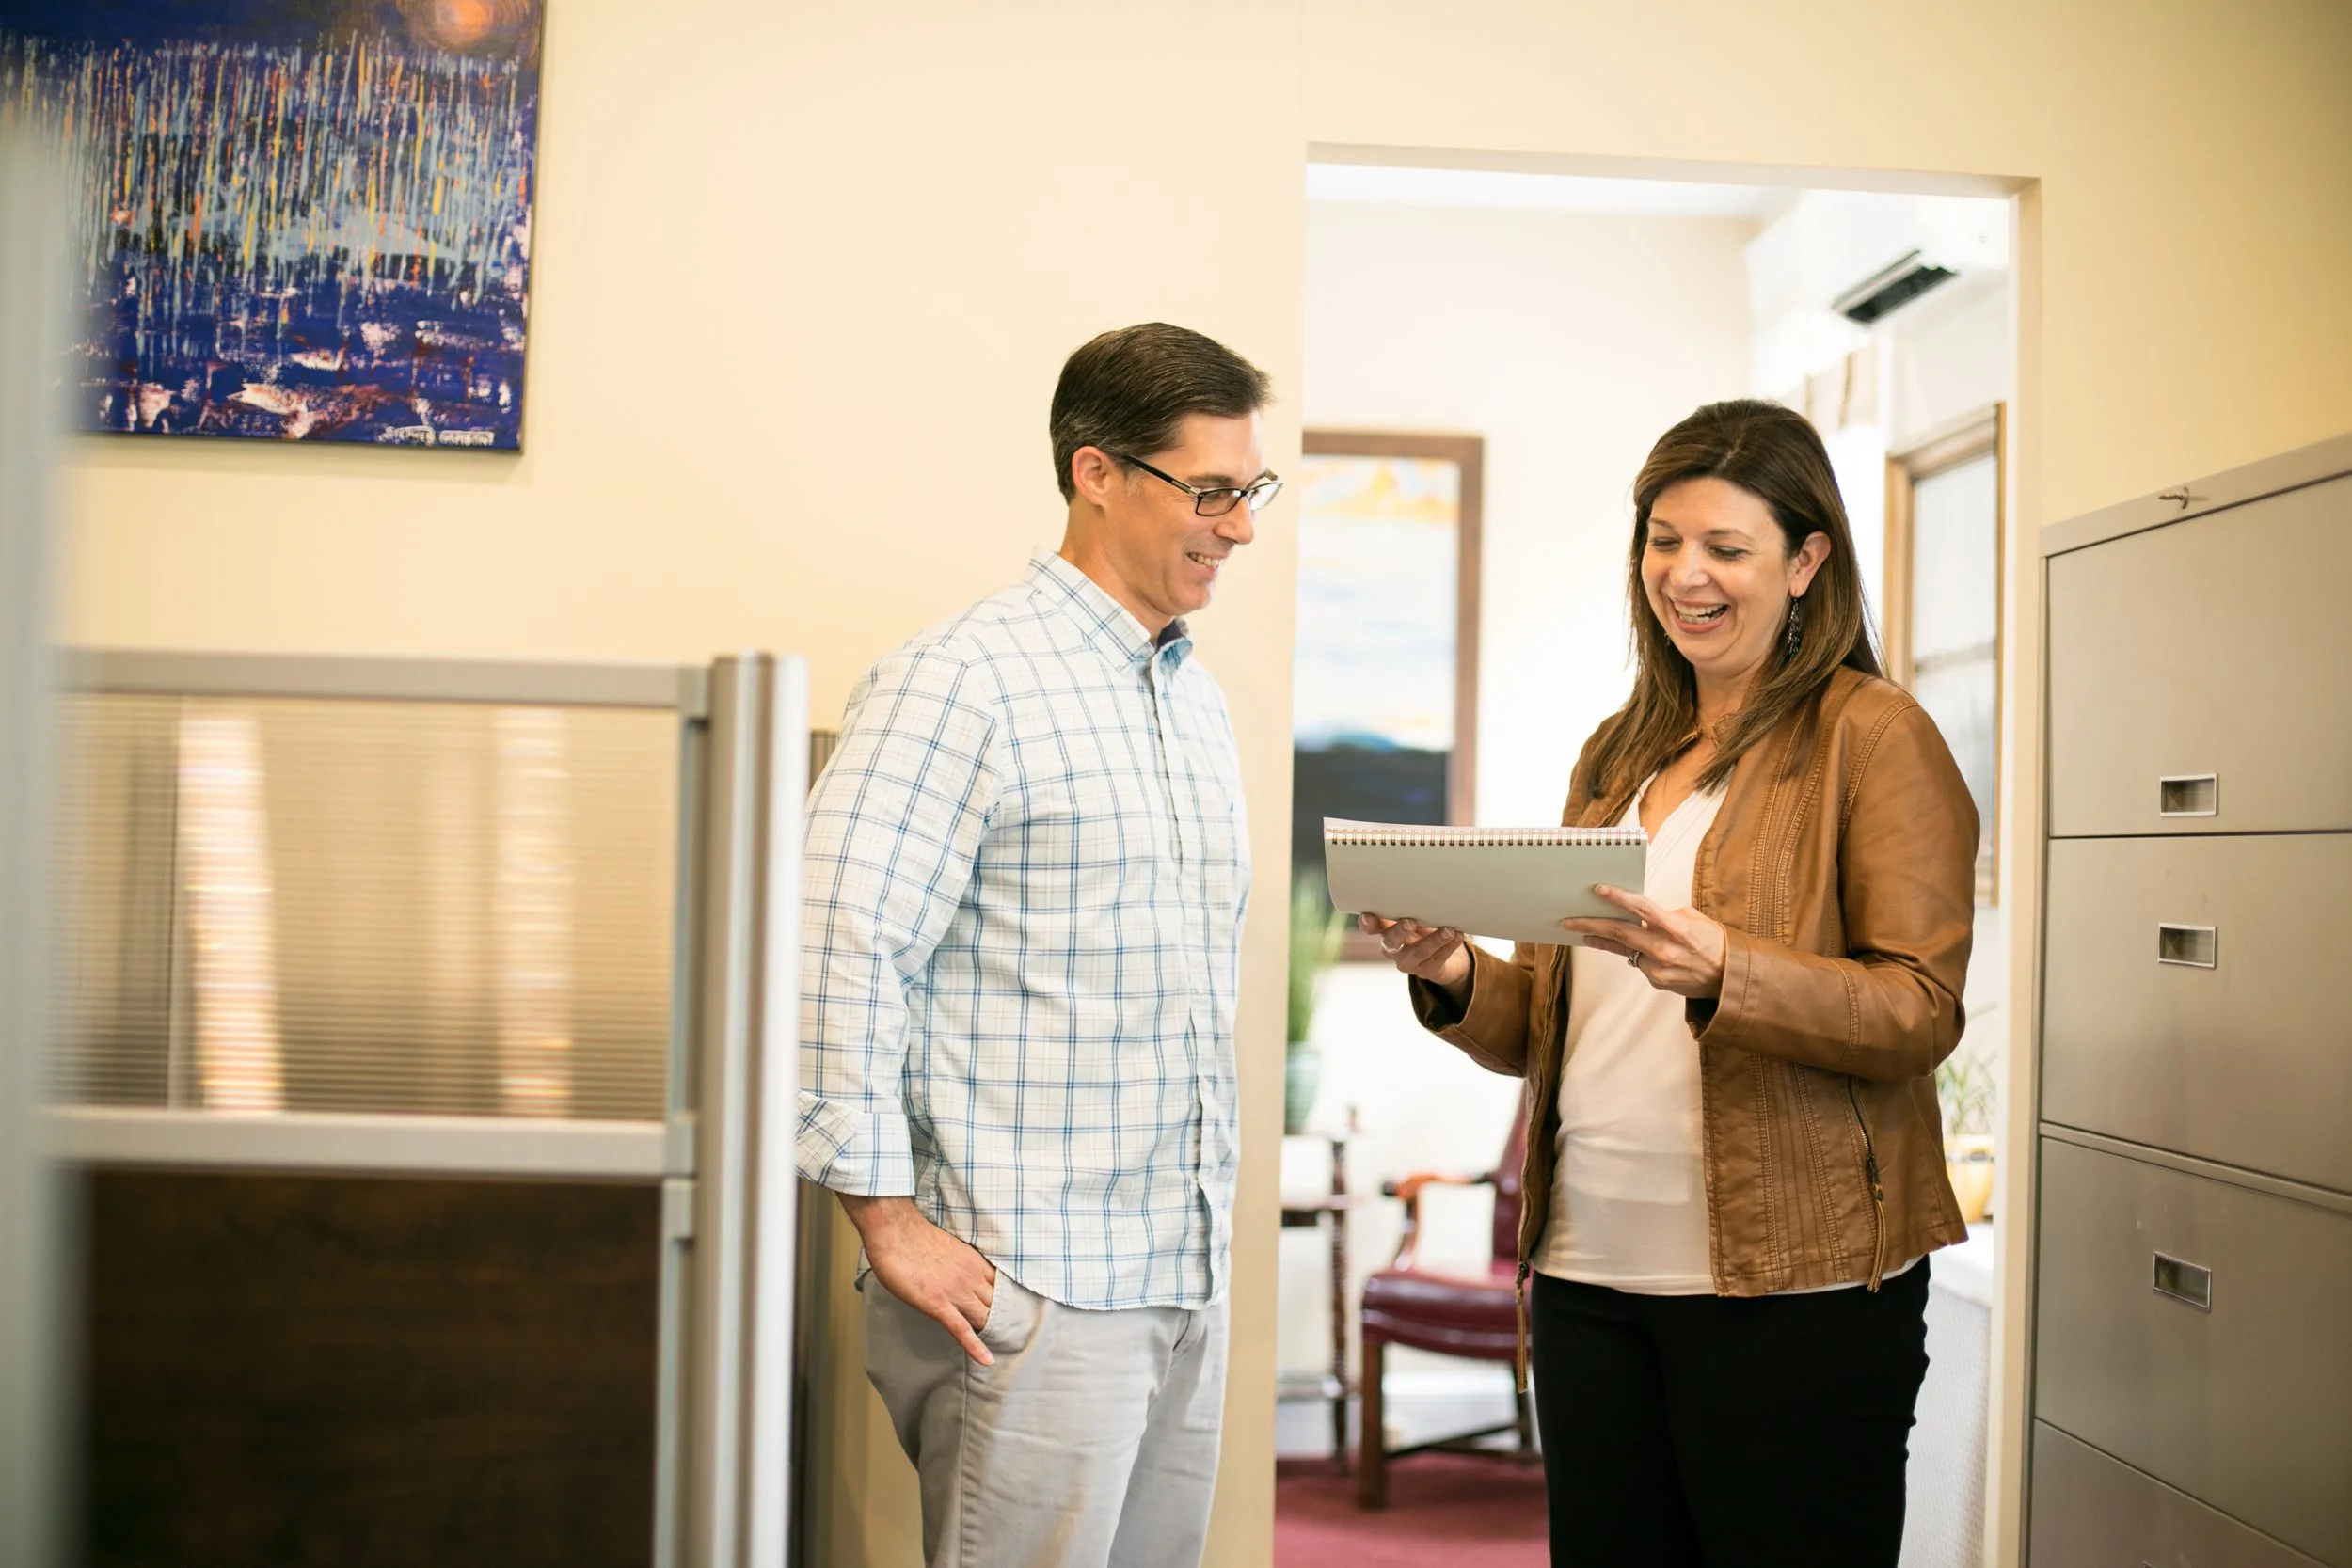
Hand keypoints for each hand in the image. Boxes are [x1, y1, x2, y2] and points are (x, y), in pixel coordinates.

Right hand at [837, 1194, 998, 1364]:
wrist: (895, 1231)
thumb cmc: (914, 1237)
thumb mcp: (948, 1249)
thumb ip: (959, 1264)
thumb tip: (959, 1275)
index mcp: (974, 1262)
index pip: (1001, 1286)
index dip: (1006, 1302)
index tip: (1014, 1313)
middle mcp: (971, 1277)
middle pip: (997, 1305)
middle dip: (1005, 1320)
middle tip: (1013, 1337)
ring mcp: (956, 1292)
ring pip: (984, 1318)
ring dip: (993, 1333)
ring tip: (1002, 1349)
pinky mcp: (939, 1304)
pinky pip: (961, 1329)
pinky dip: (975, 1346)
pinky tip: (986, 1360)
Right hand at [1359, 913, 1470, 1002]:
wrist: (1449, 959)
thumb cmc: (1428, 931)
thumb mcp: (1419, 917)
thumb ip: (1415, 908)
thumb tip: (1424, 892)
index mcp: (1387, 931)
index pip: (1372, 927)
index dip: (1367, 924)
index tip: (1368, 916)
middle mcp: (1394, 949)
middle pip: (1390, 942)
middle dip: (1399, 931)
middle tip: (1409, 922)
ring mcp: (1410, 962)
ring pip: (1418, 953)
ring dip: (1433, 940)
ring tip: (1448, 930)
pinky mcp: (1428, 971)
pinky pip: (1438, 959)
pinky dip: (1449, 946)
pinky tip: (1457, 936)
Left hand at [1557, 885, 1727, 999]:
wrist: (1730, 978)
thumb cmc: (1714, 942)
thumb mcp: (1695, 920)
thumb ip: (1666, 915)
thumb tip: (1641, 913)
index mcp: (1676, 927)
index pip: (1640, 908)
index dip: (1617, 897)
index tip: (1598, 889)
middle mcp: (1664, 948)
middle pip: (1620, 932)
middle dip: (1591, 924)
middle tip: (1569, 920)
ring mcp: (1658, 968)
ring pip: (1624, 949)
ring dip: (1603, 940)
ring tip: (1583, 933)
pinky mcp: (1656, 980)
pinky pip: (1639, 963)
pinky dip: (1635, 954)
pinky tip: (1632, 949)